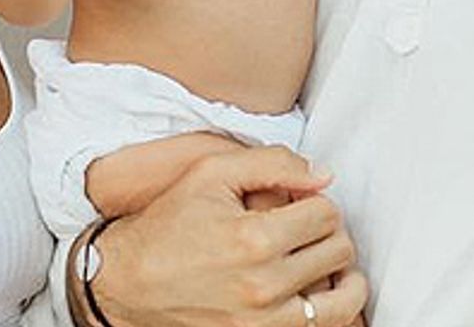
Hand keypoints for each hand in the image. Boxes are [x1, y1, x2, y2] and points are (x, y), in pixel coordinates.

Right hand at [89, 147, 369, 325]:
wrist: (127, 282)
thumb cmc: (168, 225)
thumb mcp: (210, 174)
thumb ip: (272, 163)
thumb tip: (323, 174)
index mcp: (253, 238)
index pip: (325, 214)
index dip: (316, 201)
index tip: (300, 204)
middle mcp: (263, 285)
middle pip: (338, 251)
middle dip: (328, 233)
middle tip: (307, 229)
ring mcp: (264, 323)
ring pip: (345, 299)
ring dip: (342, 276)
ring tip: (324, 262)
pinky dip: (329, 311)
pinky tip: (315, 293)